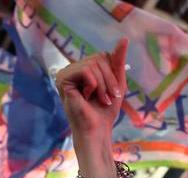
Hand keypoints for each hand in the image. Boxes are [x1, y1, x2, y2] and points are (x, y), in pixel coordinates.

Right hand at [56, 38, 127, 177]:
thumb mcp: (117, 82)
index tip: (115, 92)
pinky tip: (88, 96)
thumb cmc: (105, 110)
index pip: (103, 56)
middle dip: (110, 79)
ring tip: (101, 99)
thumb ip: (118, 60)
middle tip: (109, 97)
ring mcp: (66, 73)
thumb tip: (124, 39)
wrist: (97, 129)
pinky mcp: (63, 79)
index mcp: (84, 69)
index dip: (112, 72)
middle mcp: (73, 69)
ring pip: (94, 64)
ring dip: (104, 84)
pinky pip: (87, 71)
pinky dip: (94, 85)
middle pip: (99, 58)